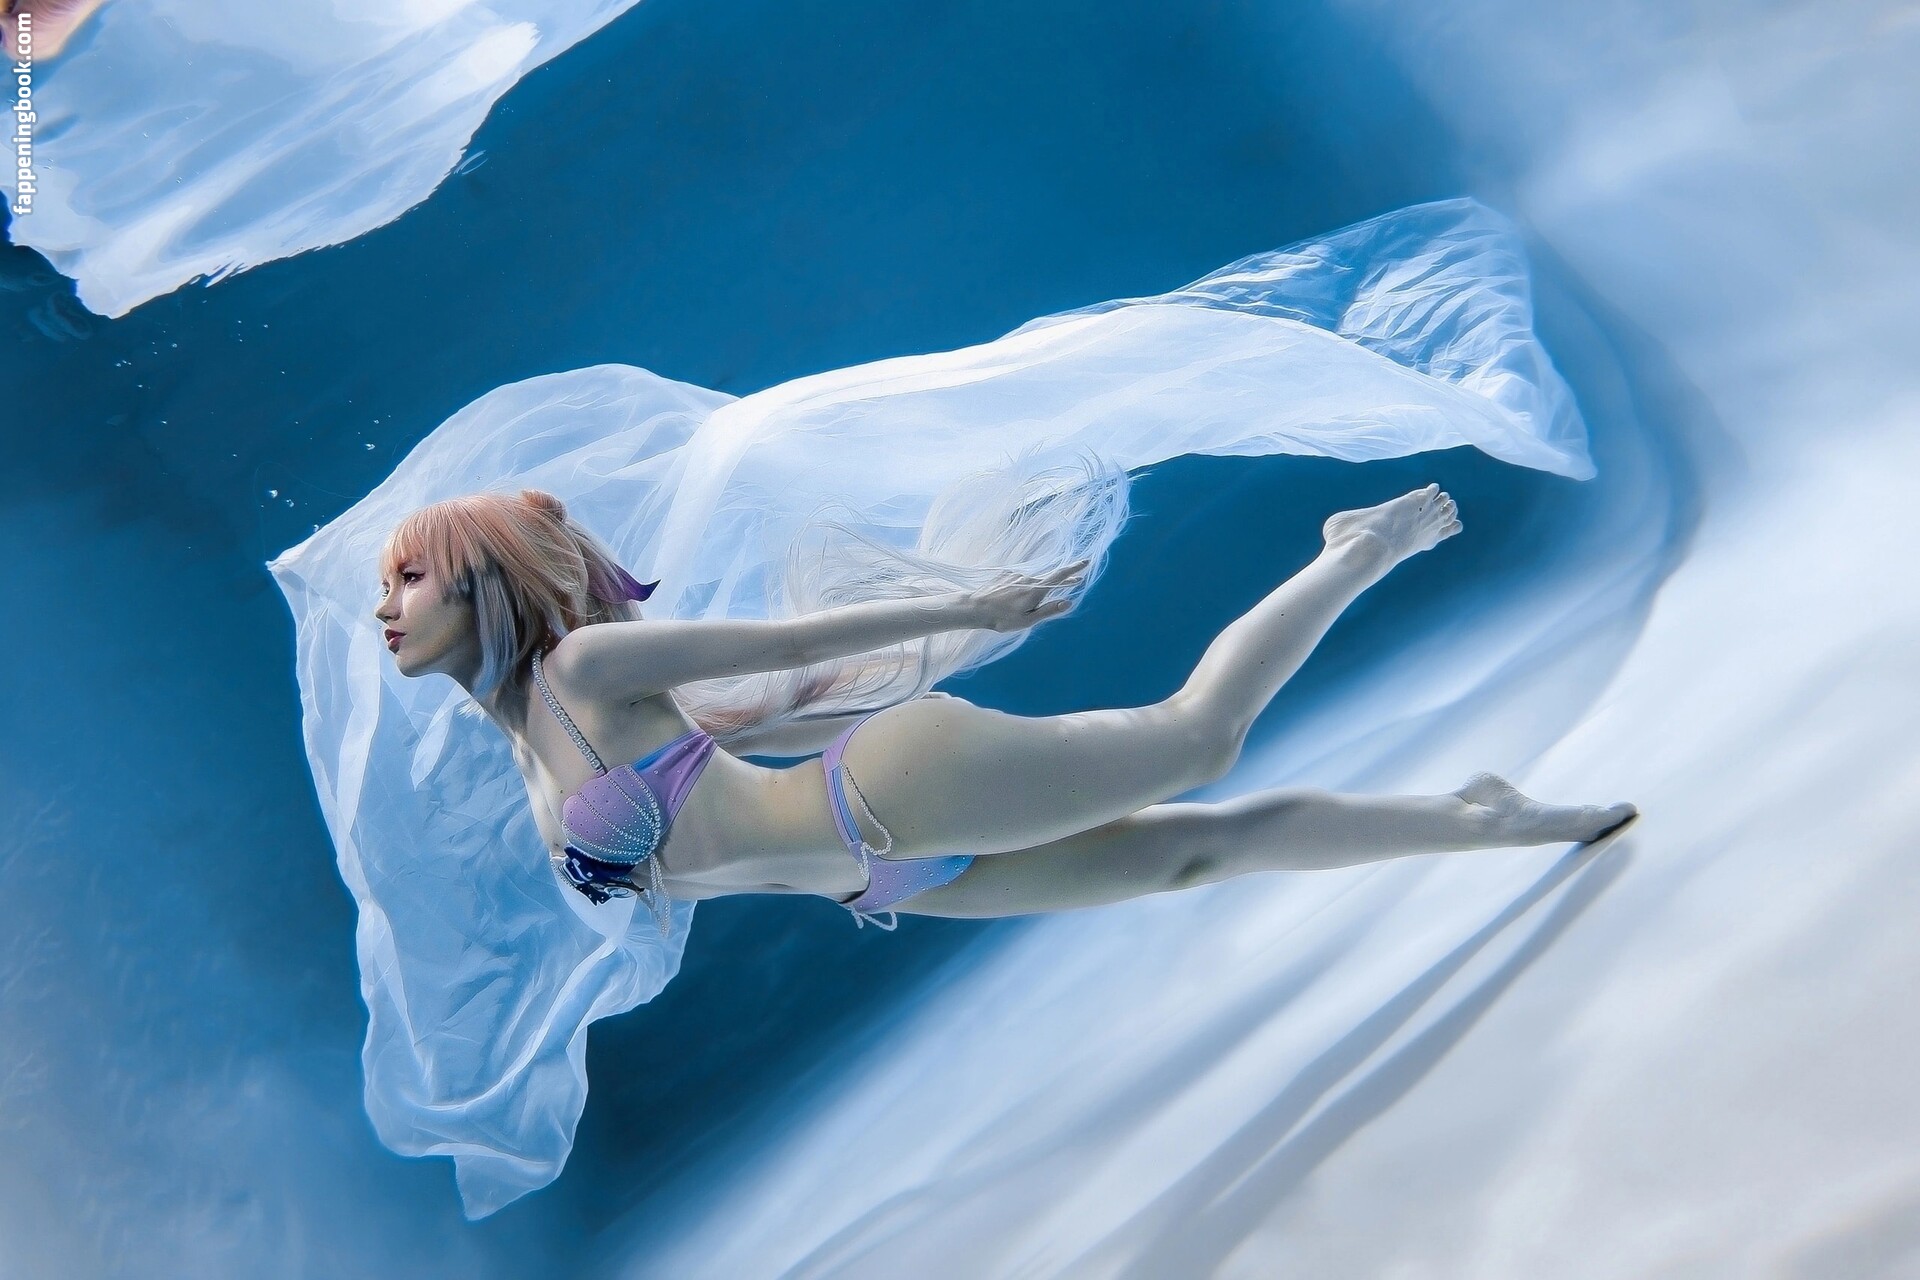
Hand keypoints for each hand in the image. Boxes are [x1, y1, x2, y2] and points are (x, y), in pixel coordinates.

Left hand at [965, 560, 1090, 632]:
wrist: (974, 608)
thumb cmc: (1002, 619)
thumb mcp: (1027, 620)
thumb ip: (1048, 610)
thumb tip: (1068, 602)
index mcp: (1035, 590)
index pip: (1059, 576)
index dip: (1074, 569)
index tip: (1086, 561)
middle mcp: (1027, 578)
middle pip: (1046, 581)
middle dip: (1055, 586)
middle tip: (1064, 588)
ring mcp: (1015, 575)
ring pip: (1030, 583)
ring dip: (1030, 593)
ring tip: (1014, 608)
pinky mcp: (1005, 574)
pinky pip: (1017, 582)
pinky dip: (1017, 590)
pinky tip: (1006, 601)